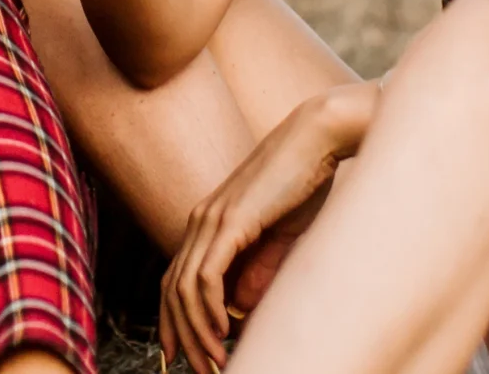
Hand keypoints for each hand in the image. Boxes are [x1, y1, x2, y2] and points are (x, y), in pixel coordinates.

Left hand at [161, 82, 375, 371]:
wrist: (316, 138)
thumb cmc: (303, 183)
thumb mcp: (279, 237)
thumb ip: (259, 269)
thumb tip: (241, 306)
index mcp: (207, 223)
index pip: (174, 279)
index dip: (173, 320)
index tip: (185, 356)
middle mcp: (200, 221)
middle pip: (172, 289)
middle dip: (183, 336)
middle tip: (202, 370)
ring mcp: (211, 219)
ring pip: (185, 288)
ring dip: (197, 331)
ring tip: (214, 361)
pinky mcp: (230, 220)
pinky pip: (206, 274)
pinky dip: (208, 308)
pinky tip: (222, 331)